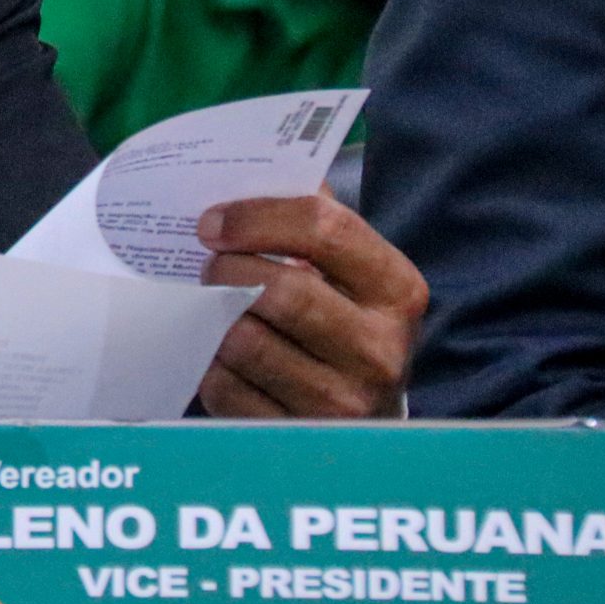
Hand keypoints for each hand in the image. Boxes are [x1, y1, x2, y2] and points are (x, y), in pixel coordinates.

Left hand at [196, 192, 428, 417]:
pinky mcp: (297, 436)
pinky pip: (225, 388)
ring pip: (245, 341)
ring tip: (211, 307)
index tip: (211, 223)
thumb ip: (310, 214)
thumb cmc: (344, 317)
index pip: (324, 228)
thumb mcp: (347, 267)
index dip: (256, 217)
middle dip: (226, 270)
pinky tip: (217, 351)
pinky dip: (209, 363)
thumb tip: (248, 167)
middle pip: (279, 290)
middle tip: (207, 266)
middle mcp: (380, 350)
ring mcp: (342, 401)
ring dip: (212, 318)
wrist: (365, 410)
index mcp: (397, 289)